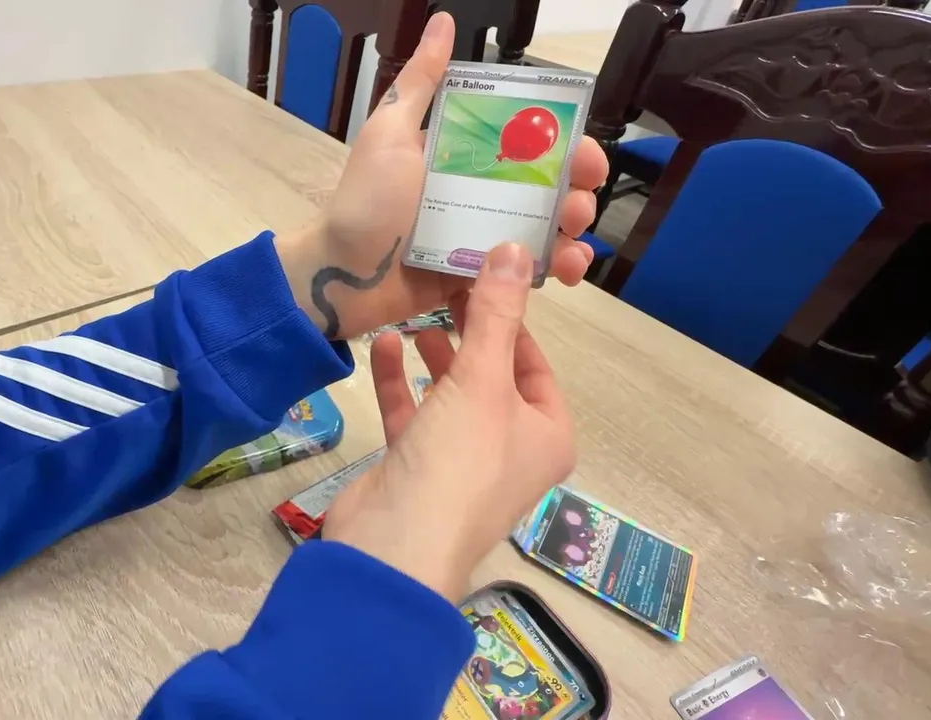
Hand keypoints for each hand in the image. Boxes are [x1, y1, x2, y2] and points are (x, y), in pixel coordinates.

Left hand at [275, 12, 608, 339]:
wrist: (342, 275)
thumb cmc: (366, 202)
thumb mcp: (390, 134)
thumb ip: (419, 82)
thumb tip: (442, 22)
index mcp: (462, 156)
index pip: (528, 143)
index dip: (563, 145)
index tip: (582, 155)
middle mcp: (478, 194)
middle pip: (546, 188)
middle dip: (575, 193)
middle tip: (577, 206)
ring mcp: (480, 237)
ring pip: (544, 230)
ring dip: (571, 234)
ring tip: (573, 245)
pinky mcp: (478, 277)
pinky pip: (524, 272)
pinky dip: (553, 269)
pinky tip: (564, 270)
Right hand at [323, 242, 575, 600]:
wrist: (396, 545)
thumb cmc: (459, 461)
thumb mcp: (483, 379)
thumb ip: (495, 313)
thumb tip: (514, 248)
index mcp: (547, 434)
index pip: (535, 364)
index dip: (510, 320)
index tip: (481, 278)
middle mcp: (511, 448)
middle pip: (492, 377)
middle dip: (468, 334)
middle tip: (443, 288)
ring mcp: (462, 461)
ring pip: (451, 395)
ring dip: (432, 355)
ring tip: (414, 313)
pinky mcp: (418, 468)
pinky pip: (414, 414)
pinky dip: (400, 381)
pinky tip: (383, 344)